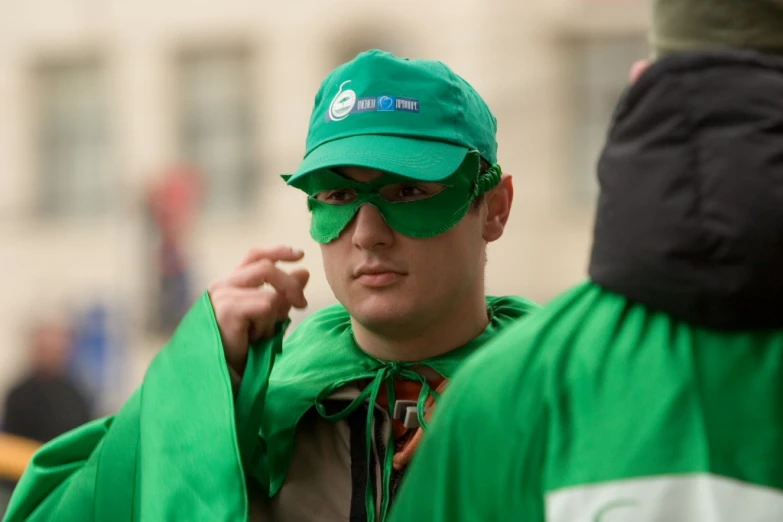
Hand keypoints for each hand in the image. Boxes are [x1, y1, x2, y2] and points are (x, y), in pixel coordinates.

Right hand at [208, 246, 309, 374]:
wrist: (223, 377)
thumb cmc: (243, 350)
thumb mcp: (269, 319)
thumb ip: (284, 295)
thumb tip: (304, 271)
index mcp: (230, 285)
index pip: (254, 256)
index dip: (278, 252)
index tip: (300, 255)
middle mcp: (222, 286)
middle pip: (266, 267)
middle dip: (290, 285)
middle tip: (302, 305)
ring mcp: (222, 296)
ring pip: (270, 294)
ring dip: (273, 319)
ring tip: (258, 336)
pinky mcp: (227, 308)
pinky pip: (266, 307)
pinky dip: (266, 326)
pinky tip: (252, 340)